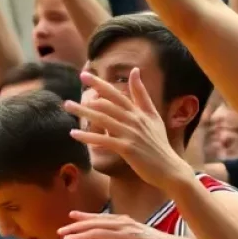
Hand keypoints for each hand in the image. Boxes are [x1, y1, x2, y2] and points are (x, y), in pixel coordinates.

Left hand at [56, 211, 180, 238]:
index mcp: (123, 225)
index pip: (100, 220)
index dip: (84, 218)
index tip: (70, 217)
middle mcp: (124, 223)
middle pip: (96, 222)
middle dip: (77, 226)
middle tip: (61, 230)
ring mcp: (128, 229)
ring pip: (99, 228)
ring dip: (81, 232)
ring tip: (66, 237)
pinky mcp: (132, 237)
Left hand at [65, 67, 190, 190]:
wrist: (169, 167)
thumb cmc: (159, 143)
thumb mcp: (153, 116)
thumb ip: (142, 95)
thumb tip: (135, 71)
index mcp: (139, 112)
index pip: (117, 94)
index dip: (100, 84)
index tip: (84, 75)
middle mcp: (135, 120)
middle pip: (107, 104)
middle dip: (87, 97)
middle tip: (68, 95)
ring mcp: (131, 134)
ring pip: (103, 119)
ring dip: (83, 112)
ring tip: (68, 106)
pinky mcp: (128, 148)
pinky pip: (104, 140)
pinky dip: (88, 137)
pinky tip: (74, 134)